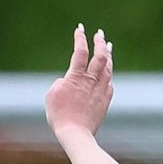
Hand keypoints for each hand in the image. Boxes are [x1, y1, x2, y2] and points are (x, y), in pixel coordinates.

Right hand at [45, 24, 113, 138]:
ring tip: (109, 47)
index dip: (80, 38)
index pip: (80, 51)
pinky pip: (109, 84)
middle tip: (100, 34)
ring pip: (108, 69)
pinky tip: (108, 74)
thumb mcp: (52, 95)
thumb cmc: (60, 116)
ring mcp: (101, 91)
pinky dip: (108, 76)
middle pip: (100, 56)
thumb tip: (69, 80)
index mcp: (77, 77)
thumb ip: (61, 82)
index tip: (80, 29)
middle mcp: (91, 81)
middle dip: (100, 42)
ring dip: (108, 56)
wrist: (76, 134)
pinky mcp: (105, 101)